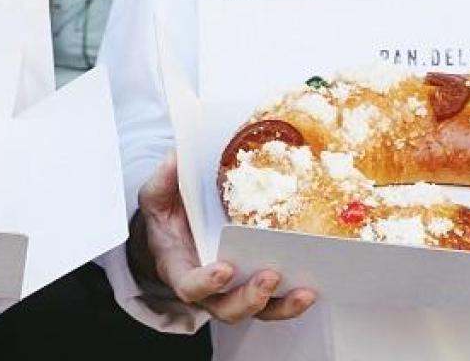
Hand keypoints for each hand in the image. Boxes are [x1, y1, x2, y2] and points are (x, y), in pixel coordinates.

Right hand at [129, 154, 316, 323]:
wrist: (175, 234)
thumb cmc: (166, 217)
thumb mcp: (157, 197)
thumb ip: (164, 180)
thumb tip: (178, 158)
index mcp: (179, 269)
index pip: (190, 286)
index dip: (206, 283)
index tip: (224, 270)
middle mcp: (207, 290)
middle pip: (227, 308)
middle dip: (250, 297)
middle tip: (270, 276)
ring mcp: (232, 292)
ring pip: (256, 311)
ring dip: (281, 306)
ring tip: (304, 292)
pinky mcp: (253, 288)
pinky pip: (273, 304)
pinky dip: (292, 301)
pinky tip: (312, 289)